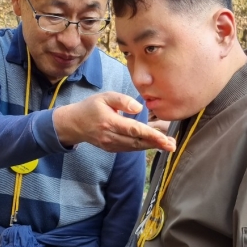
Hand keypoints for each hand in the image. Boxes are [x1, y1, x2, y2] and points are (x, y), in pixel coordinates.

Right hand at [52, 92, 176, 153]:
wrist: (74, 124)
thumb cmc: (91, 107)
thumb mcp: (104, 97)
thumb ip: (122, 101)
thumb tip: (139, 108)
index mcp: (109, 122)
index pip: (133, 130)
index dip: (150, 135)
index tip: (164, 138)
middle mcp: (110, 136)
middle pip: (137, 142)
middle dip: (156, 144)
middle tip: (172, 144)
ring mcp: (110, 145)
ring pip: (134, 147)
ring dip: (152, 147)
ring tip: (168, 145)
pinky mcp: (111, 149)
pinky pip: (129, 148)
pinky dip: (142, 147)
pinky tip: (154, 144)